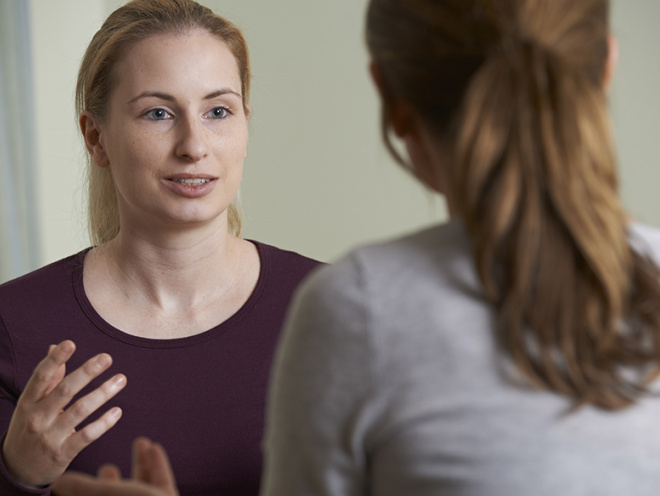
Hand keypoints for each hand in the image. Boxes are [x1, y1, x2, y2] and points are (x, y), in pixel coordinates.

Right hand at [2, 340, 126, 487]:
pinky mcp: (63, 452)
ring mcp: (50, 436)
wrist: (17, 469)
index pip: (41, 377)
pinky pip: (87, 435)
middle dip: (86, 372)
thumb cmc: (29, 427)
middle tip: (106, 357)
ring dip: (103, 393)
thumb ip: (47, 378)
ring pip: (80, 410)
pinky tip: (117, 411)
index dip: (55, 359)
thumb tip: (54, 346)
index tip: (70, 343)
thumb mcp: (31, 403)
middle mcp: (37, 417)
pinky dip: (104, 423)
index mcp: (28, 402)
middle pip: (64, 391)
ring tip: (121, 379)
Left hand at [52, 437, 178, 495]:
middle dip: (111, 480)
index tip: (75, 478)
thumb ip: (82, 489)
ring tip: (140, 442)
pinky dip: (157, 464)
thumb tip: (58, 482)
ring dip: (140, 463)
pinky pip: (161, 481)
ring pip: (141, 487)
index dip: (81, 491)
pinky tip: (154, 447)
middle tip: (106, 466)